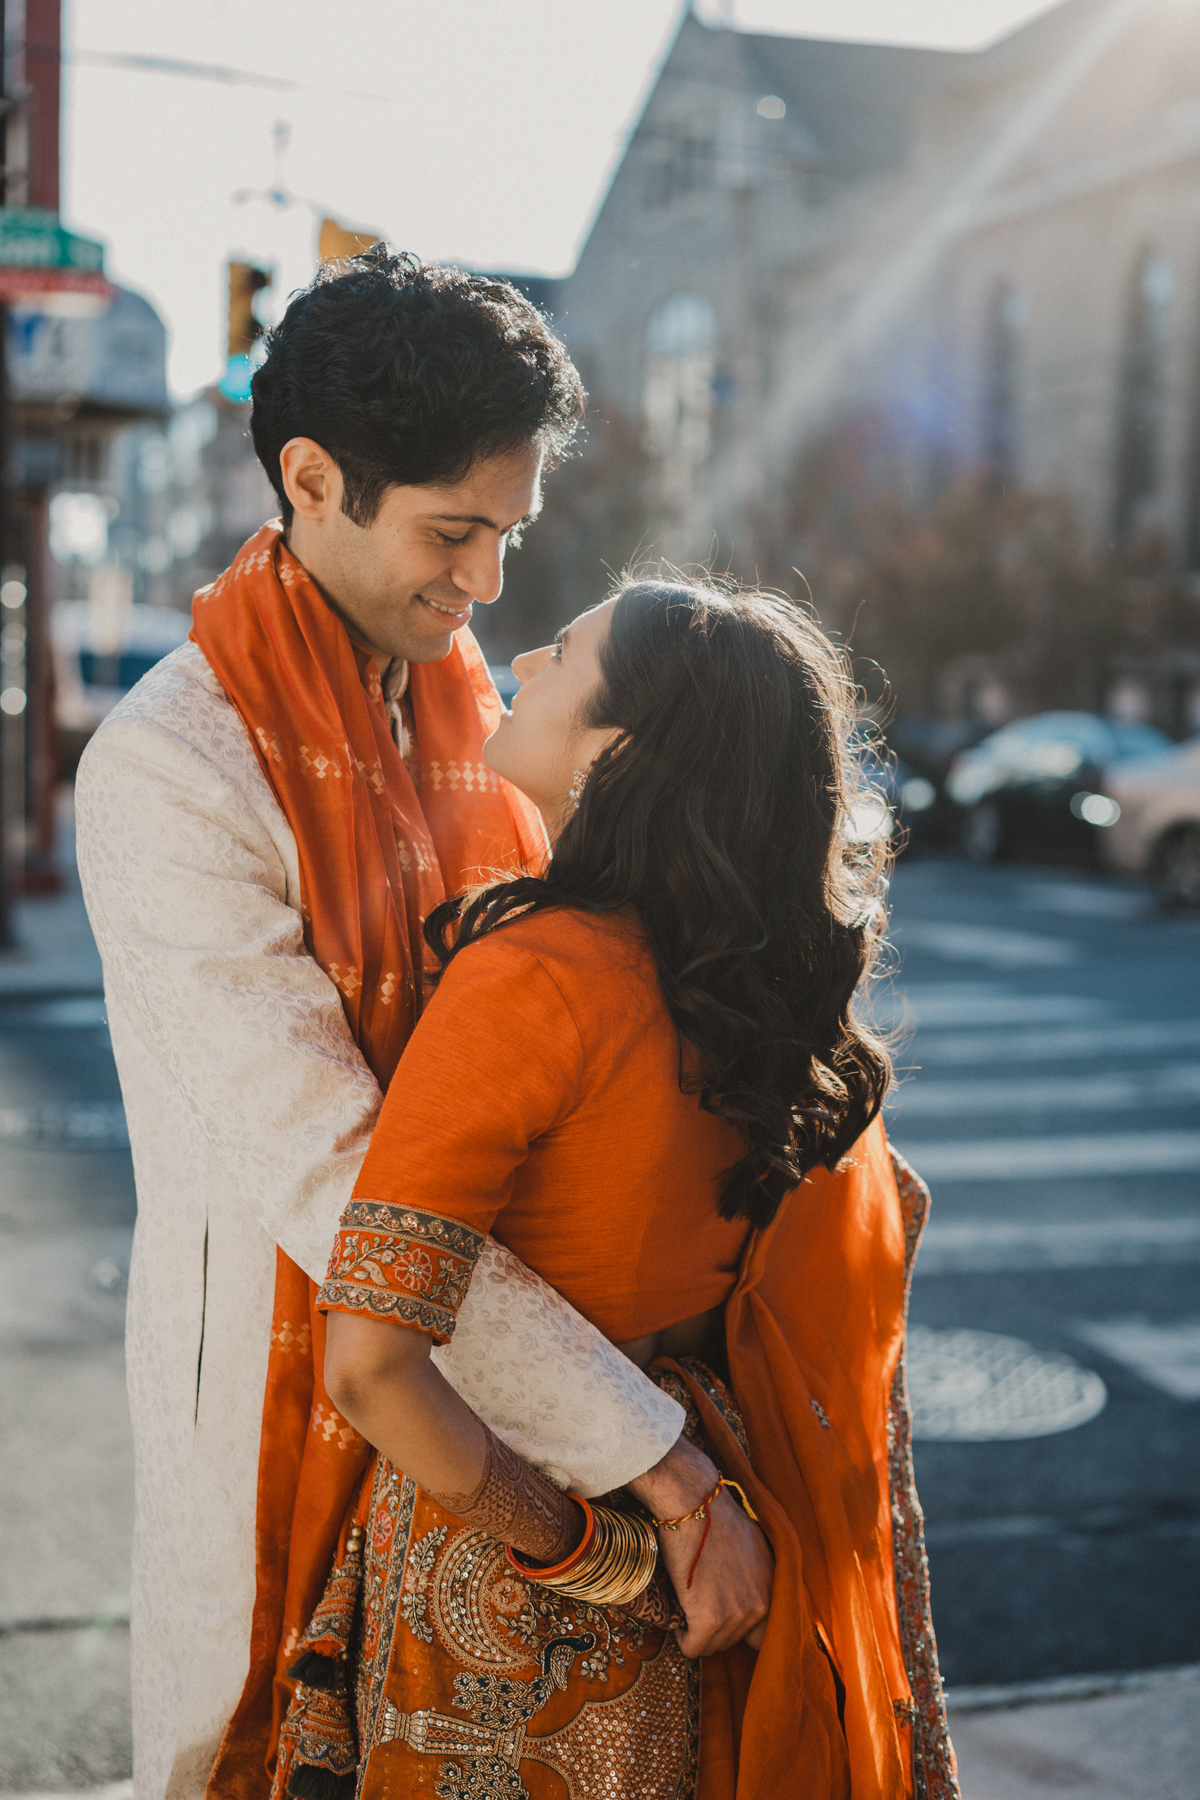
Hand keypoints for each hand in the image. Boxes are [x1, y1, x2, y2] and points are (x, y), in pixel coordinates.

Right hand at [628, 1435, 772, 1656]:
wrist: (694, 1502)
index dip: (743, 1630)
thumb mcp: (755, 1544)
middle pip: (736, 1642)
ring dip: (699, 1634)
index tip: (725, 1620)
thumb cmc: (717, 1515)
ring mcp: (737, 1614)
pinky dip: (683, 1639)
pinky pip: (693, 1648)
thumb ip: (757, 1574)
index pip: (765, 1634)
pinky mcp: (710, 1620)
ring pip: (713, 1646)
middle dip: (717, 1629)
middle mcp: (762, 1604)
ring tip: (688, 1609)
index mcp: (773, 1587)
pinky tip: (679, 1621)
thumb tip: (745, 1589)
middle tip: (700, 1609)